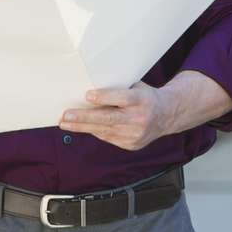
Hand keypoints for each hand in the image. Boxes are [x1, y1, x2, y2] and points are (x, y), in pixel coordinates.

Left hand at [59, 82, 174, 150]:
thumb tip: (88, 88)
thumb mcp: (136, 87)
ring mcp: (136, 134)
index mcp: (142, 100)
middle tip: (66, 115)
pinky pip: (108, 137)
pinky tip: (81, 127)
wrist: (167, 115)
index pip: (122, 98)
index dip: (104, 97)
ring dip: (81, 127)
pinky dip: (94, 131)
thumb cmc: (144, 96)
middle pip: (109, 118)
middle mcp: (139, 118)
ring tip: (64, 123)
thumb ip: (117, 88)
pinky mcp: (131, 145)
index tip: (87, 95)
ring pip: (104, 131)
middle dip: (84, 117)